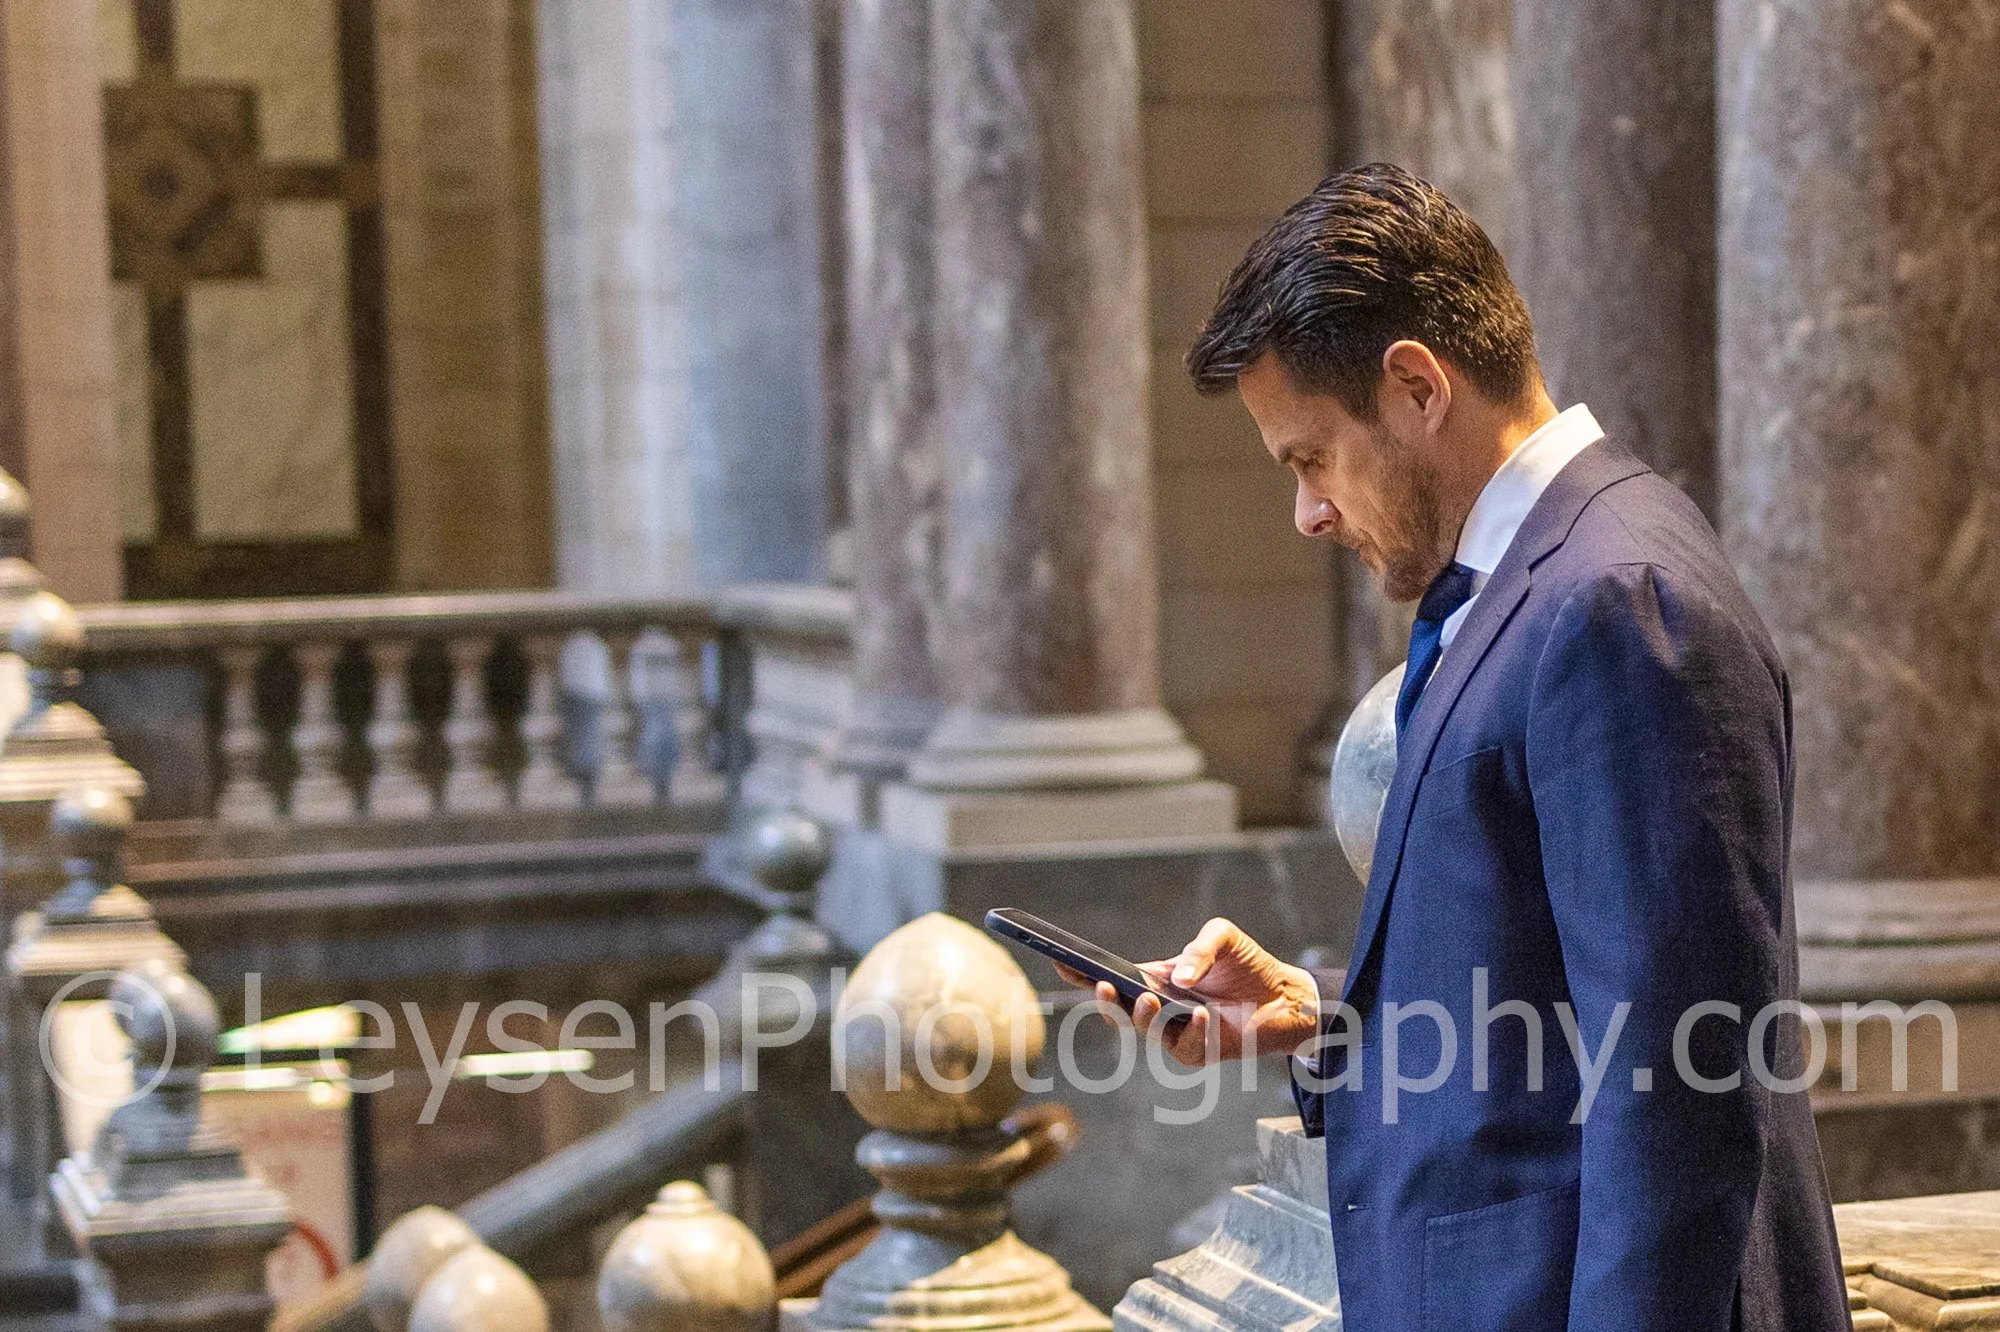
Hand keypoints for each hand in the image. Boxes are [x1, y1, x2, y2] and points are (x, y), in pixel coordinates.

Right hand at [1054, 918, 1320, 1066]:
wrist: (1287, 996)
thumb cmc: (1248, 964)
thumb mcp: (1222, 937)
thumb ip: (1199, 948)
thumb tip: (1178, 978)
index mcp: (1155, 979)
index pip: (1111, 977)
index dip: (1081, 972)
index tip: (1059, 959)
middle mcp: (1159, 1008)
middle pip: (1118, 1010)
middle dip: (1105, 1000)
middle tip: (1103, 984)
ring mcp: (1177, 1033)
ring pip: (1146, 1032)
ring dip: (1144, 1016)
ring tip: (1151, 999)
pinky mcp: (1201, 1052)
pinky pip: (1187, 1047)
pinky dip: (1193, 1031)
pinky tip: (1202, 1016)